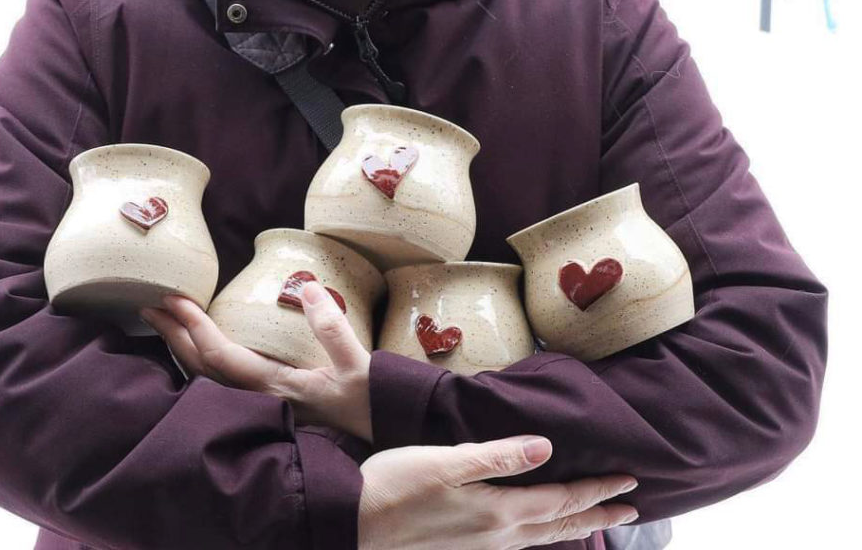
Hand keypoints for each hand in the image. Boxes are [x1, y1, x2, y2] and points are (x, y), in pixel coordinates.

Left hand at [141, 283, 372, 440]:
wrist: (383, 429)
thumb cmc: (371, 399)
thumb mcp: (358, 364)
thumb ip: (332, 327)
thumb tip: (304, 287)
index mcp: (274, 387)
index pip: (220, 355)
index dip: (193, 327)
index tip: (174, 300)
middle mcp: (260, 397)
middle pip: (201, 368)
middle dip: (173, 335)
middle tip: (149, 305)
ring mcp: (262, 402)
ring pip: (206, 377)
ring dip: (181, 348)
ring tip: (163, 323)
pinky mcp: (269, 399)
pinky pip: (221, 380)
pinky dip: (200, 360)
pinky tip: (197, 348)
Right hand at [357, 436, 638, 549]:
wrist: (355, 525)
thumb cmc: (396, 486)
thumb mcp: (446, 462)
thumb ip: (498, 457)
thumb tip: (546, 448)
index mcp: (498, 511)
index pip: (560, 499)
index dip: (596, 489)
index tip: (629, 479)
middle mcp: (497, 537)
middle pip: (560, 526)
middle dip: (597, 513)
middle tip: (633, 506)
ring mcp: (480, 549)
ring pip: (542, 539)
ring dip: (574, 527)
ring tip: (597, 519)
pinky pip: (520, 545)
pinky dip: (543, 536)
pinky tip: (536, 533)